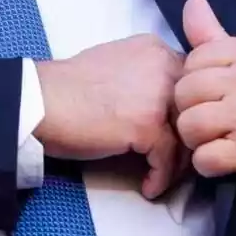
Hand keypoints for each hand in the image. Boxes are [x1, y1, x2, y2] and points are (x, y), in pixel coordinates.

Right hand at [34, 35, 186, 199]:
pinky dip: (160, 177)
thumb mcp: (117, 64)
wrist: (41, 100)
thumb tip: (164, 103)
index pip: (191, 83)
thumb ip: (146, 75)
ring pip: (186, 136)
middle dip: (186, 139)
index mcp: (156, 49)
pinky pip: (167, 159)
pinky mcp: (147, 124)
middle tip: (174, 161)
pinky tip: (148, 186)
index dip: (185, 113)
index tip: (177, 134)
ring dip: (177, 163)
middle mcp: (163, 66)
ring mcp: (157, 95)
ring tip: (161, 176)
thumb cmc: (69, 88)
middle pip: (194, 109)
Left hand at [173, 0, 235, 194]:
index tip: (209, 92)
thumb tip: (192, 1)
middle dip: (189, 108)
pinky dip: (207, 164)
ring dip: (194, 138)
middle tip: (206, 118)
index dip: (194, 78)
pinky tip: (219, 160)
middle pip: (186, 91)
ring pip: (189, 123)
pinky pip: (204, 157)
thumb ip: (219, 35)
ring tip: (210, 139)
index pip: (195, 59)